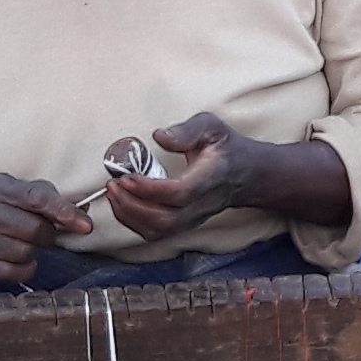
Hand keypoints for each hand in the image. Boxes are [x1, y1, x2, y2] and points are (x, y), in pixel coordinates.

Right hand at [0, 172, 89, 284]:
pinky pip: (11, 272)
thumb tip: (82, 216)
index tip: (85, 226)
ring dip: (35, 252)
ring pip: (23, 252)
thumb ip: (49, 198)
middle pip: (33, 229)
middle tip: (46, 233)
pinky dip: (24, 269)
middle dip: (48, 234)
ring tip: (28, 244)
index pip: (35, 197)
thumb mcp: (17, 190)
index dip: (63, 212)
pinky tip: (22, 260)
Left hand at [104, 114, 246, 241]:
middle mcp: (202, 204)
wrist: (246, 174)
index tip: (128, 177)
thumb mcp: (212, 127)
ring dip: (130, 217)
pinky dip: (134, 223)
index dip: (151, 189)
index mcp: (211, 178)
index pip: (181, 193)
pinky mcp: (184, 224)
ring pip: (159, 231)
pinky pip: (156, 233)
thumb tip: (159, 136)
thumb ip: (187, 130)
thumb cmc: (226, 148)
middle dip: (133, 206)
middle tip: (114, 185)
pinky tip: (123, 205)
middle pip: (165, 220)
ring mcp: (194, 218)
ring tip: (113, 194)